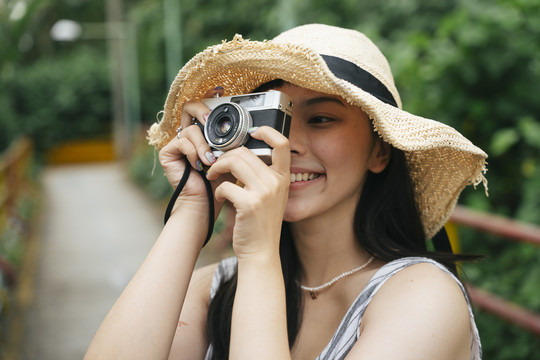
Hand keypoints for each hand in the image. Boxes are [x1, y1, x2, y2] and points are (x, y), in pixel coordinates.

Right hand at [158, 87, 225, 215]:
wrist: (207, 202)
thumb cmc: (221, 181)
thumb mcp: (232, 156)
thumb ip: (234, 140)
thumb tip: (248, 127)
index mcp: (204, 133)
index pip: (204, 108)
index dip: (209, 96)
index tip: (220, 90)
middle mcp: (189, 135)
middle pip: (190, 107)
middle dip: (202, 110)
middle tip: (211, 120)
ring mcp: (177, 143)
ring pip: (191, 129)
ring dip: (203, 145)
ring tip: (210, 161)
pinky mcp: (168, 152)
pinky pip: (182, 142)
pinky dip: (194, 153)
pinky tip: (199, 166)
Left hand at [206, 126, 290, 258]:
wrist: (261, 252)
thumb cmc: (261, 224)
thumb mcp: (271, 197)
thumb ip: (263, 176)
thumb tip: (241, 155)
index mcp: (283, 178)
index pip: (282, 143)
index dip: (267, 131)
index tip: (252, 131)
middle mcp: (276, 182)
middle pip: (245, 151)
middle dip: (225, 156)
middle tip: (216, 166)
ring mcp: (264, 193)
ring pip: (234, 162)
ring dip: (217, 168)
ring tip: (213, 177)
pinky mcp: (249, 204)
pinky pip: (226, 185)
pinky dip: (218, 190)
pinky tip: (220, 198)